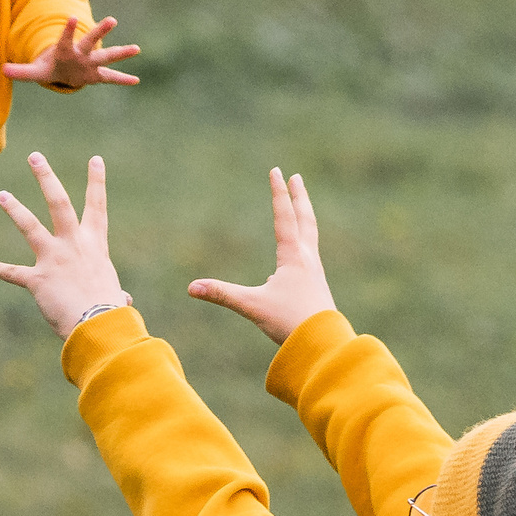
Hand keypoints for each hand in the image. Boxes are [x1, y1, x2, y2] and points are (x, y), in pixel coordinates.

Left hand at [0, 151, 129, 337]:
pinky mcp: (38, 279)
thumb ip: (115, 293)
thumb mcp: (113, 295)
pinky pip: (14, 273)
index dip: (96, 181)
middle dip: (46, 177)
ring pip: (30, 226)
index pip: (97, 206)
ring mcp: (54, 259)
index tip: (94, 159)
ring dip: (15, 209)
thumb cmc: (111, 312)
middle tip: (34, 157)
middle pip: (59, 202)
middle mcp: (73, 245)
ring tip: (2, 194)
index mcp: (95, 245)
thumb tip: (123, 301)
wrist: (98, 325)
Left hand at [4, 15, 140, 89]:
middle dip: (100, 32)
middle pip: (91, 41)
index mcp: (64, 51)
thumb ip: (21, 71)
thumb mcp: (35, 71)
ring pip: (106, 55)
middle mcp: (80, 54)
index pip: (64, 39)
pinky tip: (136, 81)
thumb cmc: (49, 66)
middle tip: (112, 19)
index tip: (72, 17)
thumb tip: (3, 71)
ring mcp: (90, 63)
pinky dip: (122, 80)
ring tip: (136, 48)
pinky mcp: (96, 74)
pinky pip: (111, 78)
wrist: (61, 69)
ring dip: (120, 53)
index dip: (67, 29)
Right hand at [187, 168, 336, 344]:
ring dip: (305, 217)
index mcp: (293, 257)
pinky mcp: (317, 286)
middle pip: (305, 219)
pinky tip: (299, 255)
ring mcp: (314, 272)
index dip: (278, 193)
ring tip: (301, 208)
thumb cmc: (290, 322)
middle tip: (297, 177)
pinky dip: (305, 243)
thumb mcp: (253, 306)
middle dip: (299, 197)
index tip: (277, 171)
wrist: (324, 343)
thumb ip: (222, 294)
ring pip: (311, 236)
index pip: (284, 217)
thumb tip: (191, 288)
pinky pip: (310, 255)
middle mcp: (307, 259)